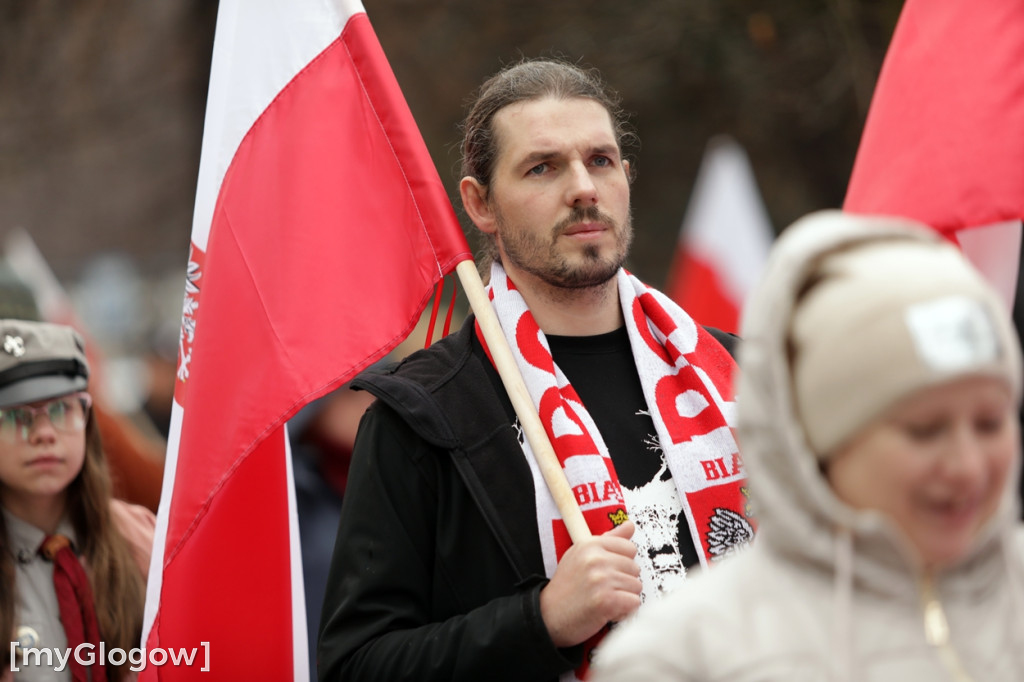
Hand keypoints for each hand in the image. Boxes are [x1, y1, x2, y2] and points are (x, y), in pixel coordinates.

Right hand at [539, 521, 641, 647]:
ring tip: (604, 600)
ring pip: (636, 586)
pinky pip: (634, 602)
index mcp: (589, 545)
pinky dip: (624, 611)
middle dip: (623, 582)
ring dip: (624, 597)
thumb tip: (630, 525)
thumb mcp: (582, 555)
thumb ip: (609, 539)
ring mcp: (601, 579)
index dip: (621, 563)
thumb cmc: (567, 587)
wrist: (549, 616)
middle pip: (634, 568)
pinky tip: (608, 611)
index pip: (628, 548)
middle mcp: (595, 559)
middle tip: (603, 590)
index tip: (607, 572)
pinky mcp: (606, 601)